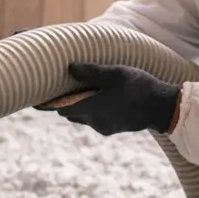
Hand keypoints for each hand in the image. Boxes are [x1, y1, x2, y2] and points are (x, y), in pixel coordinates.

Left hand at [37, 62, 179, 135]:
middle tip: (55, 86)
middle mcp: (94, 121)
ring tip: (77, 89)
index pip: (59, 107)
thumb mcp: (117, 73)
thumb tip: (69, 68)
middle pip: (68, 112)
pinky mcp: (109, 129)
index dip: (47, 102)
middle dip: (62, 101)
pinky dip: (90, 110)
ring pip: (79, 116)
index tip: (35, 95)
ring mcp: (102, 127)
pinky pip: (92, 119)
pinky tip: (98, 97)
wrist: (163, 109)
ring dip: (77, 105)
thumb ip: (93, 72)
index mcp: (93, 107)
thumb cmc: (141, 87)